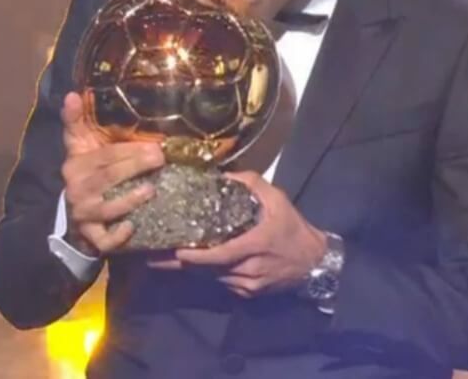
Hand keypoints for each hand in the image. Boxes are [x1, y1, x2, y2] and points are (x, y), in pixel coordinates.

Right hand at [60, 91, 163, 255]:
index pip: (104, 156)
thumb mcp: (79, 146)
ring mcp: (83, 214)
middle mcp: (77, 189)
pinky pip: (103, 240)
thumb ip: (77, 121)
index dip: (128, 150)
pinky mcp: (90, 236)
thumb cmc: (86, 172)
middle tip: (161, 158)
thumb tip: (72, 93)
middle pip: (108, 178)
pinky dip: (117, 236)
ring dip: (130, 199)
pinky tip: (132, 226)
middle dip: (136, 167)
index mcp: (76, 164)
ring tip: (152, 189)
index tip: (153, 144)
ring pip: (107, 208)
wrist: (72, 213)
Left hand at [148, 171, 327, 298]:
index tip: (175, 251)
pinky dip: (207, 273)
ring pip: (212, 278)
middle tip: (153, 254)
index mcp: (255, 245)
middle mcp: (249, 270)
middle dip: (181, 264)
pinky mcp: (247, 294)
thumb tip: (221, 175)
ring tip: (164, 258)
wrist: (314, 262)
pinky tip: (192, 263)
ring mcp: (247, 285)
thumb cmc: (293, 227)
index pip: (220, 256)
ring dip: (192, 269)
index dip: (196, 257)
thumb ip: (250, 183)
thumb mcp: (277, 199)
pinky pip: (221, 283)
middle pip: (208, 271)